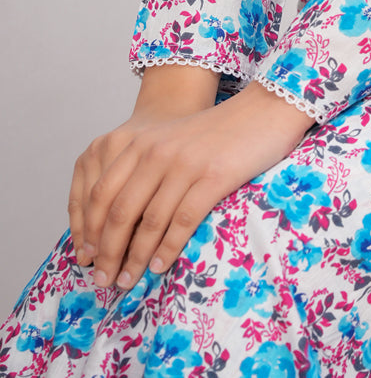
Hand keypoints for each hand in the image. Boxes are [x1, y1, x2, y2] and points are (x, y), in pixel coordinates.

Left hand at [74, 82, 313, 289]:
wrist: (264, 110)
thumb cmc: (218, 133)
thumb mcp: (171, 143)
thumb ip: (144, 171)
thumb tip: (118, 224)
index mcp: (141, 143)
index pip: (101, 194)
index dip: (90, 231)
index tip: (87, 258)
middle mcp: (157, 152)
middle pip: (120, 212)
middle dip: (108, 252)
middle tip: (103, 280)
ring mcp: (185, 164)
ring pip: (149, 222)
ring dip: (135, 258)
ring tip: (127, 280)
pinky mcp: (214, 177)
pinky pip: (182, 221)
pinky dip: (168, 249)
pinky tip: (160, 266)